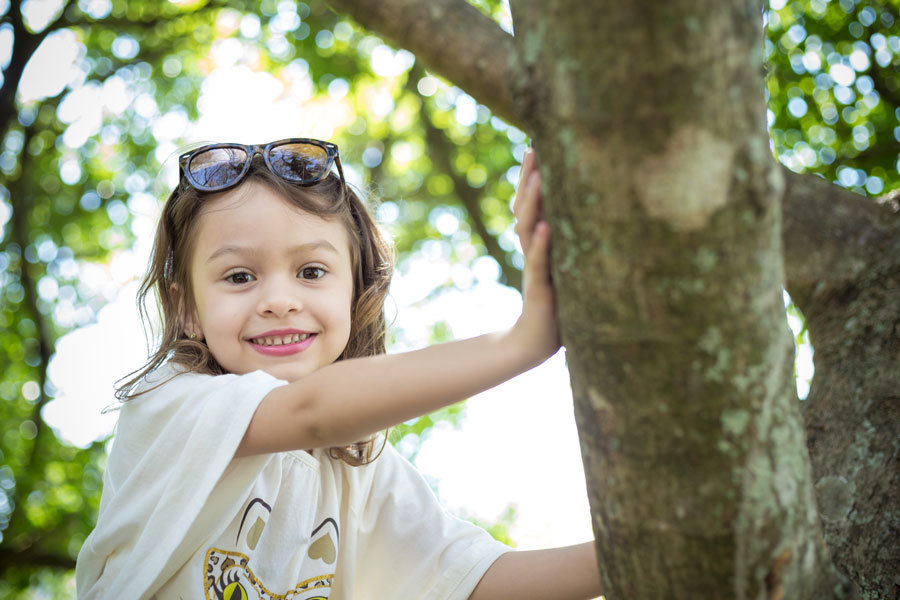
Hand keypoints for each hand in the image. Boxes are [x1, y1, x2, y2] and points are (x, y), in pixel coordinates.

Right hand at [511, 149, 560, 364]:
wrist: (537, 341)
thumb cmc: (560, 305)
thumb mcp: (569, 269)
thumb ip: (572, 245)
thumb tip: (600, 214)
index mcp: (540, 244)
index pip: (531, 204)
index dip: (530, 177)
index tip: (535, 146)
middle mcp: (533, 250)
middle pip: (525, 208)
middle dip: (528, 179)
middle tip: (532, 149)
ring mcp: (534, 268)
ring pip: (528, 229)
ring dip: (532, 203)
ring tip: (538, 177)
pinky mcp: (538, 289)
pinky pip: (538, 263)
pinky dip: (541, 246)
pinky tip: (546, 228)